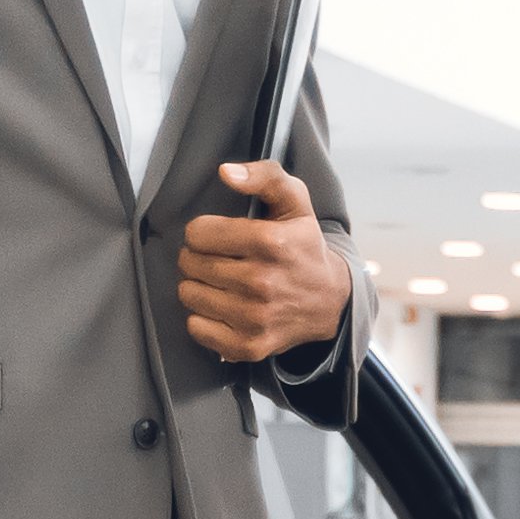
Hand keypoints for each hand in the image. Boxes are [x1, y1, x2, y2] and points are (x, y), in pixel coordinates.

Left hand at [179, 162, 351, 361]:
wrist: (330, 301)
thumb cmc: (304, 246)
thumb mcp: (294, 201)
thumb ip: (264, 176)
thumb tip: (226, 173)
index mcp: (270, 243)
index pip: (198, 233)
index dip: (203, 231)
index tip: (218, 236)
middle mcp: (261, 282)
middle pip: (190, 263)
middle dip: (198, 257)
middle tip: (218, 258)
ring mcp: (254, 318)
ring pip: (189, 294)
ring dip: (199, 285)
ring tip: (220, 281)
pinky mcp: (248, 346)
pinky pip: (196, 327)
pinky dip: (203, 317)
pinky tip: (223, 307)